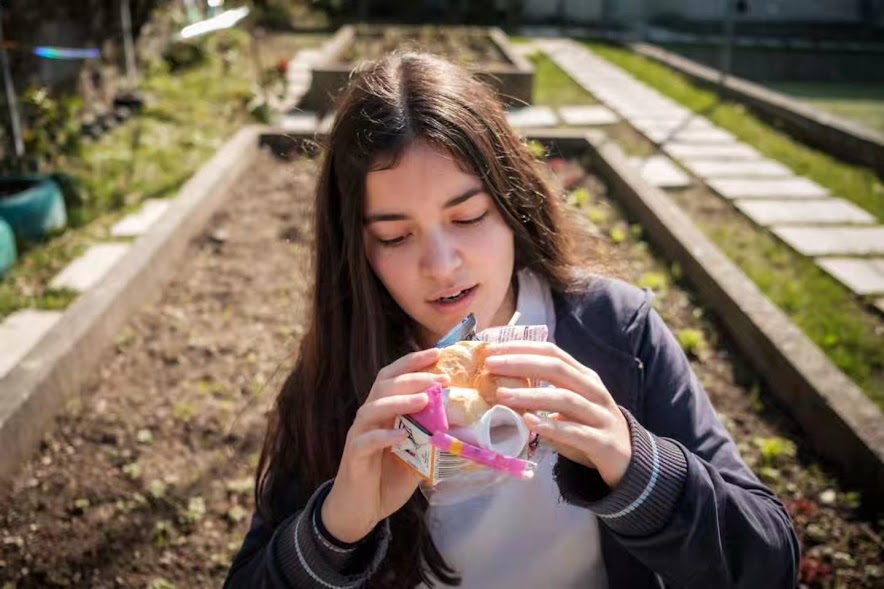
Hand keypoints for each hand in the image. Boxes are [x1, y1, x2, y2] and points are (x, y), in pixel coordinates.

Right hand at [321, 348, 449, 542]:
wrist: (361, 511)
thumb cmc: (388, 477)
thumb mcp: (417, 455)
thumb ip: (432, 438)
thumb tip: (464, 425)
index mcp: (383, 411)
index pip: (393, 376)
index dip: (413, 362)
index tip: (438, 353)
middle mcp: (369, 418)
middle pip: (384, 386)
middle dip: (413, 378)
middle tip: (441, 378)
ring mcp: (359, 436)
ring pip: (372, 409)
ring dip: (399, 401)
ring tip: (425, 400)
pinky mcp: (354, 457)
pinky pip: (365, 441)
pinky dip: (382, 436)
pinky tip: (400, 436)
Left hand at [483, 342, 631, 487]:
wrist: (628, 459)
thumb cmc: (588, 428)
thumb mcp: (567, 406)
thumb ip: (542, 394)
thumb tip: (500, 386)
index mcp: (583, 377)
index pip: (552, 353)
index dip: (522, 347)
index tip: (493, 348)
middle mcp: (593, 390)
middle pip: (557, 369)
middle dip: (521, 364)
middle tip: (491, 365)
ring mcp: (600, 415)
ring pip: (565, 399)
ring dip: (531, 395)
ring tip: (502, 395)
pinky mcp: (602, 442)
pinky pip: (575, 433)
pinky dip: (551, 426)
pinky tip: (529, 423)